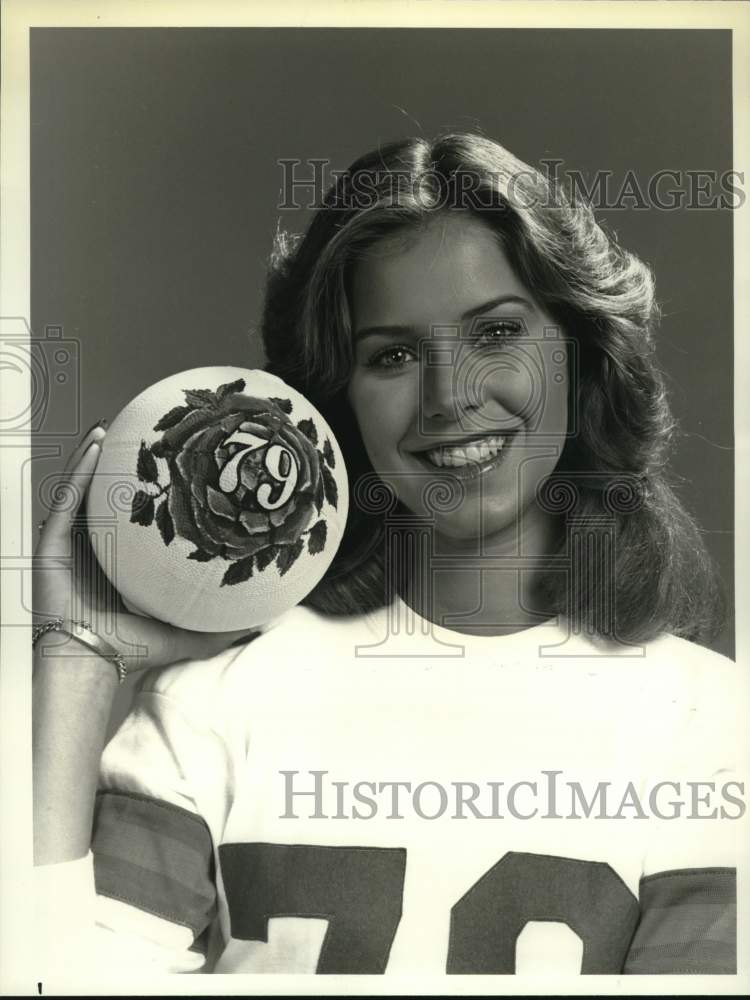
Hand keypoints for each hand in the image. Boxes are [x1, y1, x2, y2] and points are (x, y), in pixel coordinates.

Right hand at [33, 421, 256, 673]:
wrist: (93, 662)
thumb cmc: (130, 651)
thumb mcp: (185, 632)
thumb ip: (221, 627)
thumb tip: (264, 624)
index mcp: (115, 565)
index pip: (125, 521)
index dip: (138, 494)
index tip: (163, 468)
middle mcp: (89, 551)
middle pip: (99, 498)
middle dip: (112, 466)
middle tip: (133, 436)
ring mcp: (68, 546)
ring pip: (79, 491)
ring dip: (91, 457)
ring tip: (109, 427)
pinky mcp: (50, 545)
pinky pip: (65, 501)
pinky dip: (78, 472)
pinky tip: (95, 448)